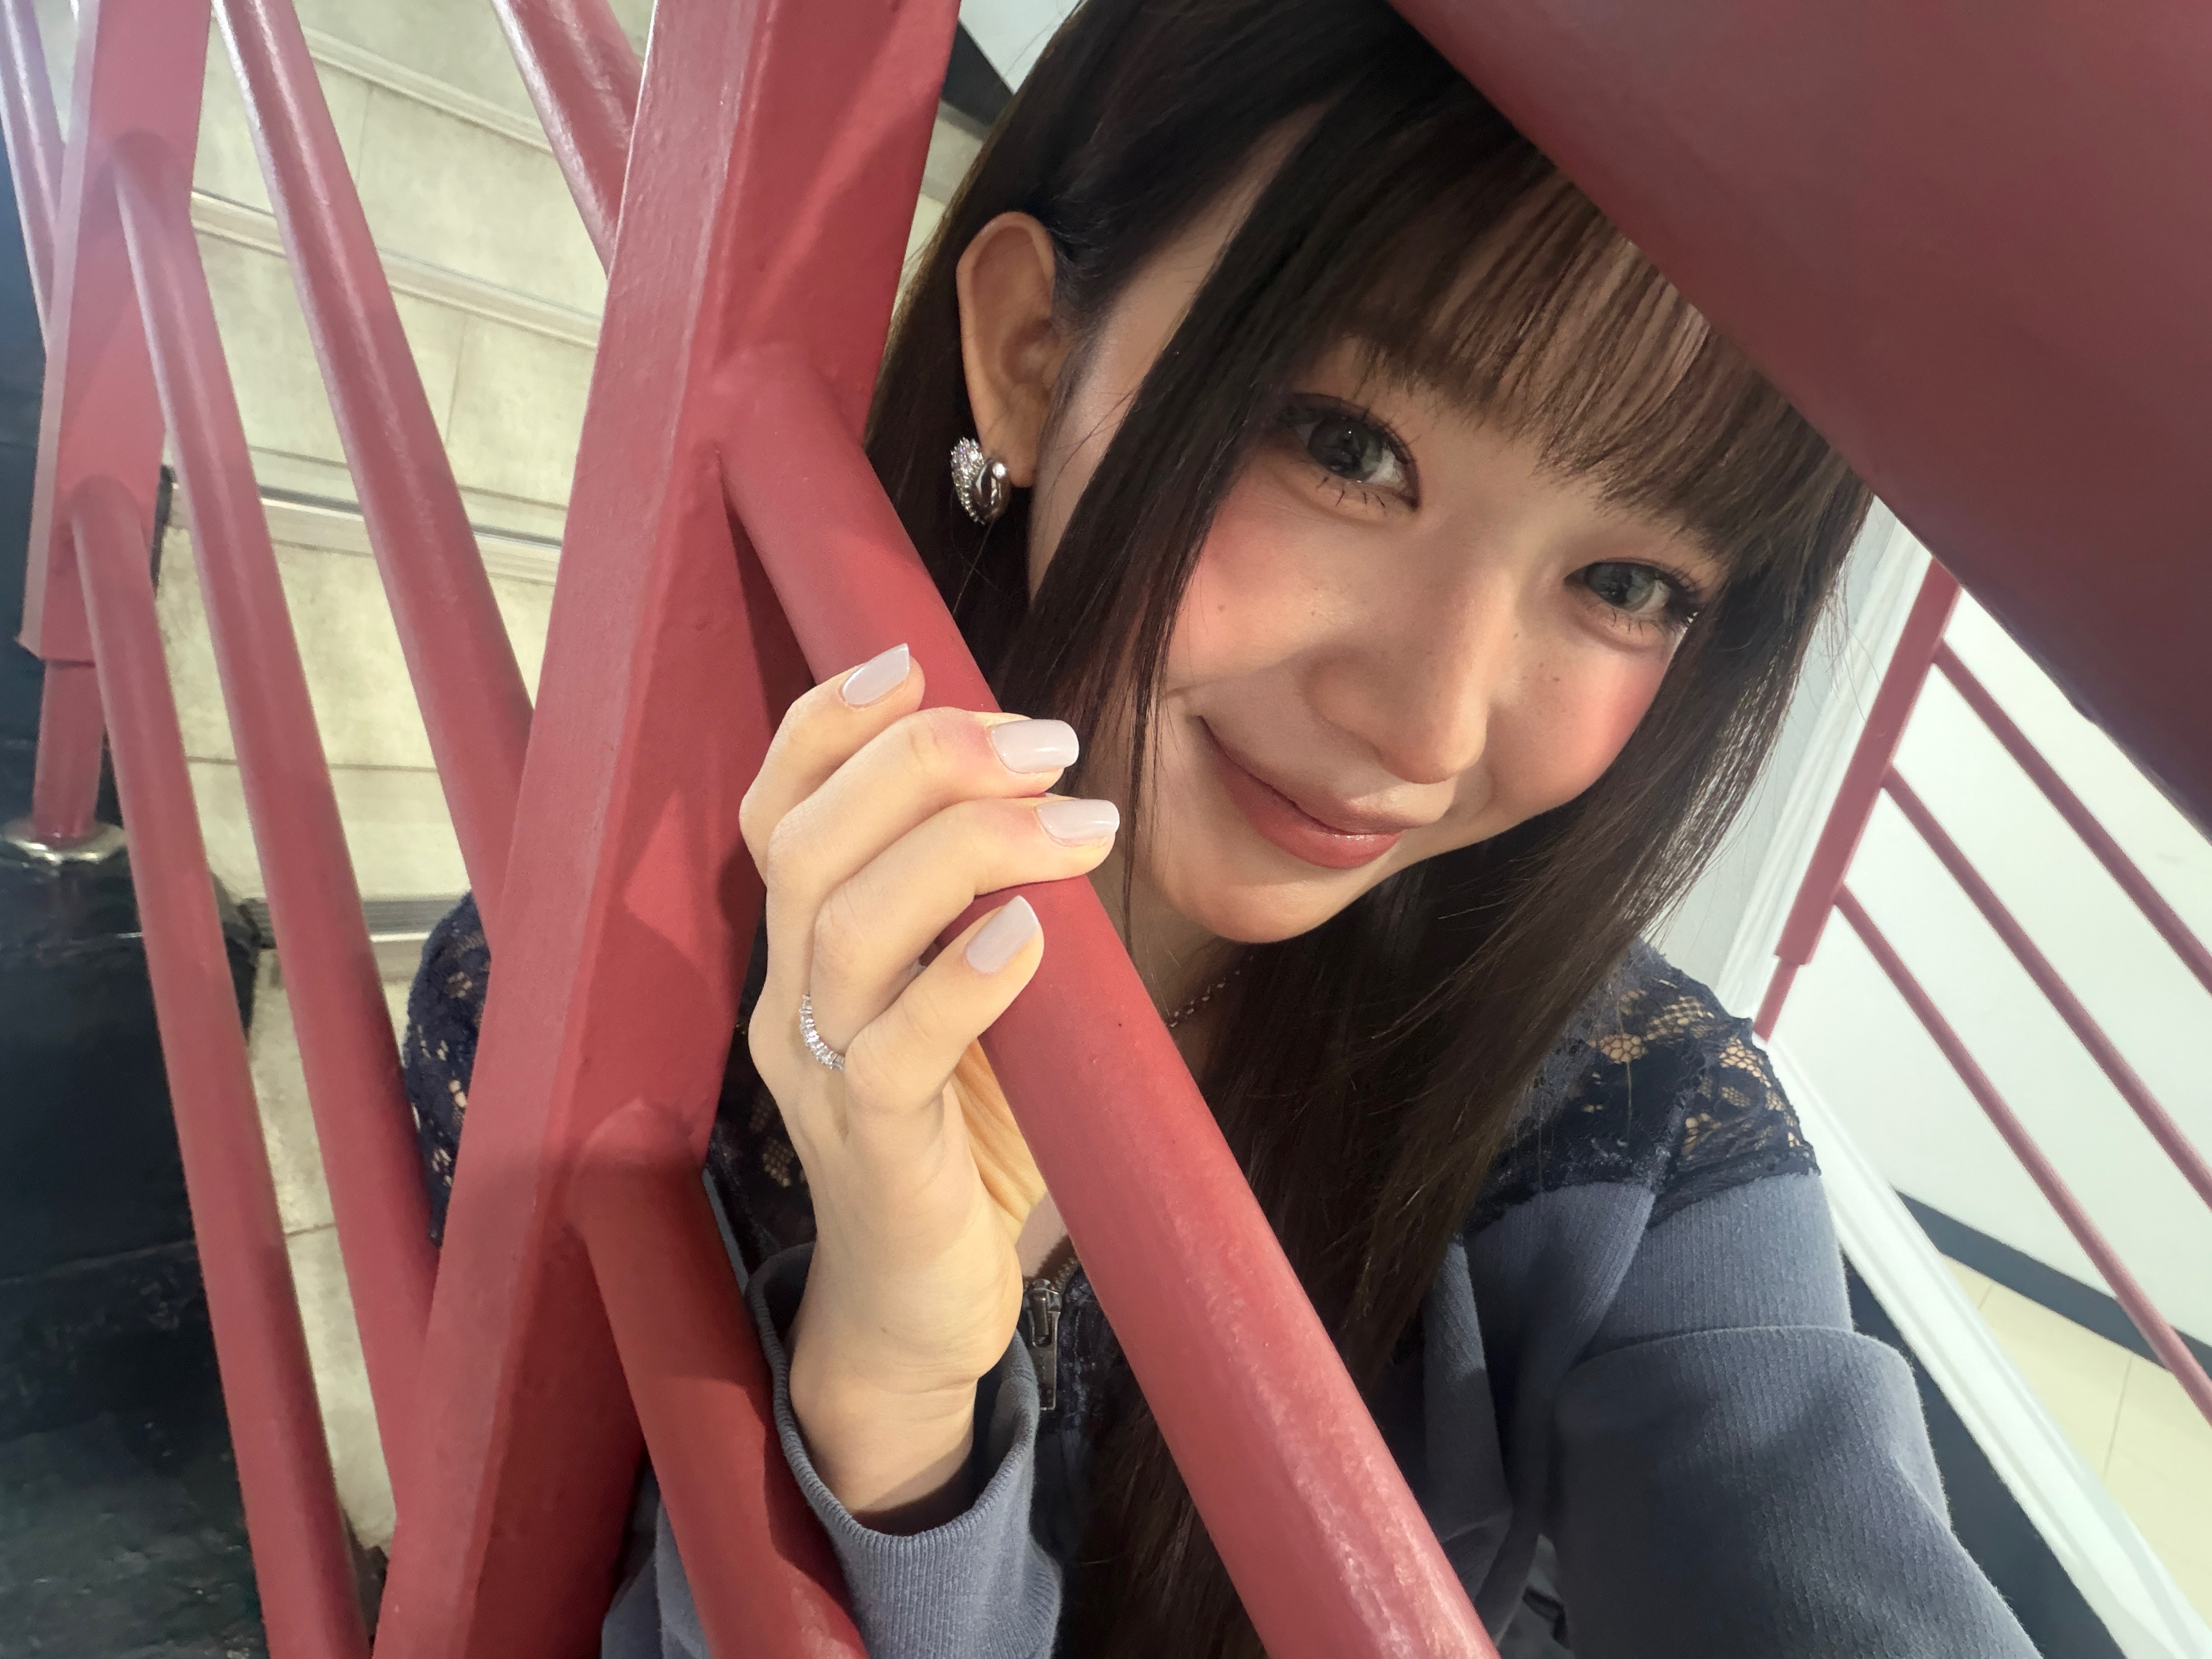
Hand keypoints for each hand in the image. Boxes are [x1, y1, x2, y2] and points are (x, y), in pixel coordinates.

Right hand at [737, 644, 1118, 1522]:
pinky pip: (898, 1048)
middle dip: (923, 764)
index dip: (826, 727)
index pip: (780, 813)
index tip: (910, 662)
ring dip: (967, 847)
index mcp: (807, 952)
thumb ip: (989, 907)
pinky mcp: (874, 1149)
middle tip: (1047, 742)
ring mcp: (824, 1074)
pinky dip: (964, 977)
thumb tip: (1064, 801)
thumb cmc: (966, 1135)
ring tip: (1079, 823)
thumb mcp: (977, 999)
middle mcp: (792, 999)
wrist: (924, 1307)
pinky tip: (1031, 934)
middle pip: (811, 844)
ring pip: (847, 924)